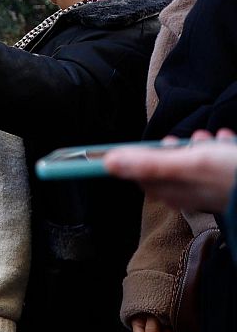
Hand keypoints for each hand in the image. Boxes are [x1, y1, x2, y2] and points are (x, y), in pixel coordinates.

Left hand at [106, 129, 236, 213]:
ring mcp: (205, 188)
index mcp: (171, 192)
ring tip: (214, 139)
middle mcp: (186, 193)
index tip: (162, 144)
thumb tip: (107, 163)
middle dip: (178, 147)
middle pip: (166, 164)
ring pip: (192, 159)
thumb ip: (148, 163)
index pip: (140, 174)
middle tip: (193, 140)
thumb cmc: (229, 174)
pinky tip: (228, 142)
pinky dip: (219, 148)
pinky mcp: (224, 182)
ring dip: (201, 145)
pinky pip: (214, 161)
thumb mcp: (187, 163)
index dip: (146, 154)